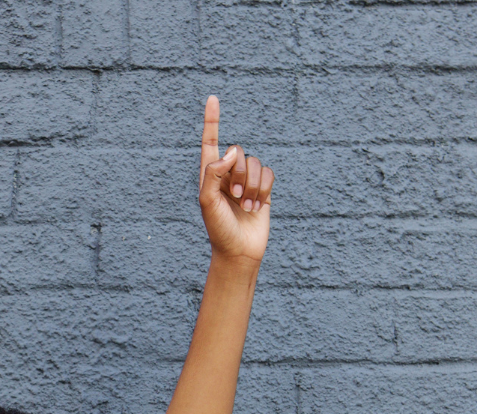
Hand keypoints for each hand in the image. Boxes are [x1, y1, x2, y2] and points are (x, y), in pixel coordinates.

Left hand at [198, 96, 273, 264]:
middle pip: (238, 152)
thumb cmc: (218, 230)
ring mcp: (246, 181)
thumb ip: (213, 173)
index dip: (212, 121)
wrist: (238, 252)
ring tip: (245, 206)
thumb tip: (232, 151)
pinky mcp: (263, 189)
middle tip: (234, 197)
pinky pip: (269, 173)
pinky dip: (264, 188)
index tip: (212, 98)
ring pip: (256, 163)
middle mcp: (228, 175)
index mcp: (210, 175)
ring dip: (252, 185)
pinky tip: (256, 207)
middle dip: (239, 174)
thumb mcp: (207, 202)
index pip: (211, 143)